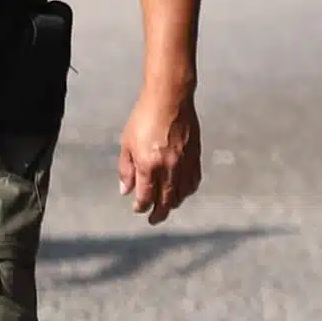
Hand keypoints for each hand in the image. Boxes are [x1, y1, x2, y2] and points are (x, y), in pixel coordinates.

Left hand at [118, 82, 202, 225]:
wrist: (170, 100)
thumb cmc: (144, 118)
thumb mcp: (126, 143)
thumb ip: (126, 169)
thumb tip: (125, 190)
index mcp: (148, 165)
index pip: (145, 196)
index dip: (141, 206)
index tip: (138, 210)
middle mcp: (169, 168)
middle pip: (166, 200)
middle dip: (159, 213)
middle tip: (154, 220)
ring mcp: (185, 164)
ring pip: (182, 194)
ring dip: (174, 203)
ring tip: (167, 206)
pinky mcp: (196, 157)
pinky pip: (194, 182)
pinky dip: (187, 191)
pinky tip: (182, 192)